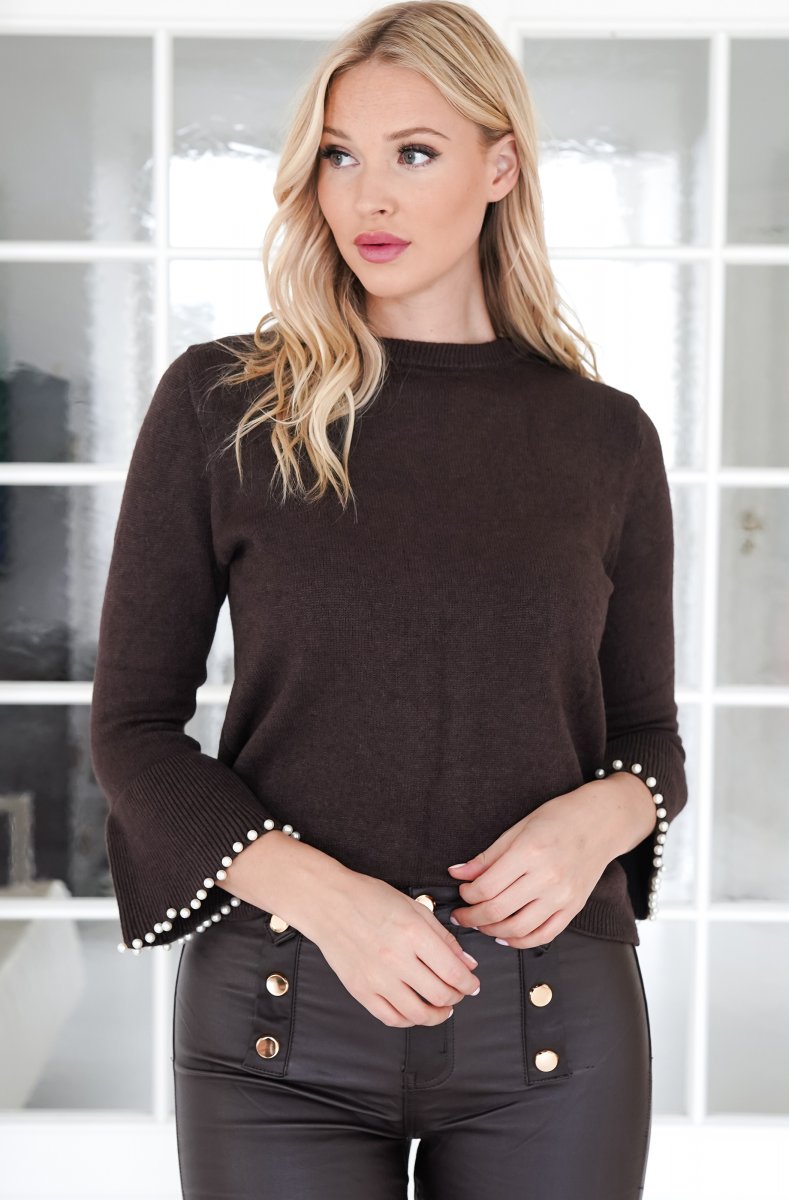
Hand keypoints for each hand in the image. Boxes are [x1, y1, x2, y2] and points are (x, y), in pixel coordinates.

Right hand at [309, 872, 480, 1026]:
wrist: (328, 903)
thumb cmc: (369, 899)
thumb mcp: (414, 907)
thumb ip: (443, 937)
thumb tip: (467, 963)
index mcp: (413, 933)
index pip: (454, 972)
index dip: (469, 983)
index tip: (473, 984)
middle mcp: (396, 958)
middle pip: (440, 995)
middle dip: (457, 997)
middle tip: (460, 993)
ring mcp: (376, 978)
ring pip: (417, 1013)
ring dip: (437, 1015)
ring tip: (442, 1009)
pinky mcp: (360, 990)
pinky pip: (390, 1018)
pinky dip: (409, 1020)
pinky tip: (415, 1012)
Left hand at [447, 786, 614, 947]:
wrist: (601, 822)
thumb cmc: (559, 818)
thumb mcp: (518, 828)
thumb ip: (488, 856)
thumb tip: (458, 873)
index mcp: (530, 852)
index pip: (486, 886)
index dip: (467, 894)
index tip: (462, 892)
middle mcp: (547, 877)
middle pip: (498, 910)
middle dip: (472, 917)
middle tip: (461, 915)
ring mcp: (562, 896)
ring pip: (518, 928)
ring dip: (492, 930)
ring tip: (481, 924)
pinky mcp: (573, 908)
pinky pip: (544, 935)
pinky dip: (521, 941)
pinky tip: (506, 935)